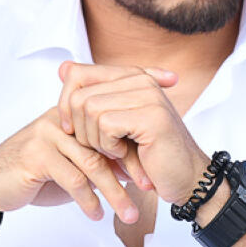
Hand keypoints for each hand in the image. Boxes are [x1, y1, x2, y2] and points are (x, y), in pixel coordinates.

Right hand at [0, 107, 139, 223]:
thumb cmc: (35, 175)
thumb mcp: (72, 167)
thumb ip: (101, 164)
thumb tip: (137, 172)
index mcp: (74, 115)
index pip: (113, 120)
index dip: (137, 136)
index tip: (160, 160)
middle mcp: (63, 119)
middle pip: (107, 143)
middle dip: (133, 169)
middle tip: (152, 190)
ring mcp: (49, 134)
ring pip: (93, 164)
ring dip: (114, 193)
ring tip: (129, 215)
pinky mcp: (37, 155)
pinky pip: (72, 179)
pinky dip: (88, 201)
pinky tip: (97, 215)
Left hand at [57, 61, 209, 203]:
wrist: (184, 179)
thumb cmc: (147, 155)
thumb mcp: (112, 124)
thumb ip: (90, 96)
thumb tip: (62, 67)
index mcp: (132, 76)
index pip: (78, 74)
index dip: (66, 105)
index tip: (76, 128)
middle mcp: (141, 79)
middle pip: (79, 96)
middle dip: (82, 130)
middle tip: (104, 147)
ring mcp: (149, 95)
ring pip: (90, 110)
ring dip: (96, 141)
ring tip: (117, 151)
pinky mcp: (152, 115)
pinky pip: (106, 125)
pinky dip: (109, 147)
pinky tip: (126, 155)